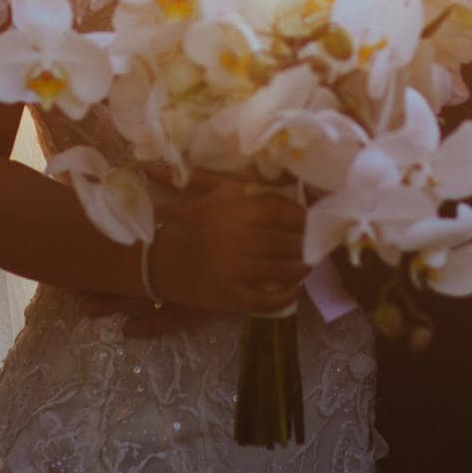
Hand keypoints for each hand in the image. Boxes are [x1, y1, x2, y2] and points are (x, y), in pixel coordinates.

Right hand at [139, 172, 306, 317]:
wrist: (160, 261)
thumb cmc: (195, 225)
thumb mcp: (214, 194)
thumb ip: (246, 182)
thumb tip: (285, 173)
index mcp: (232, 208)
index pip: (279, 210)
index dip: (300, 217)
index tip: (307, 223)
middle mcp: (233, 237)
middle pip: (284, 241)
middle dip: (303, 245)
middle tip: (311, 247)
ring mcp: (232, 268)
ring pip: (280, 269)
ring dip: (300, 269)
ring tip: (306, 266)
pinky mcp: (229, 295)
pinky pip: (267, 299)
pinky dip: (286, 296)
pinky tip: (293, 290)